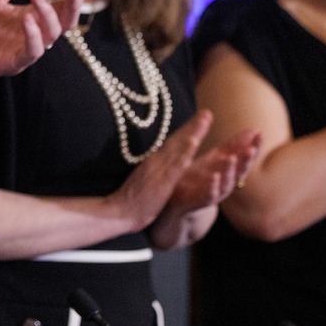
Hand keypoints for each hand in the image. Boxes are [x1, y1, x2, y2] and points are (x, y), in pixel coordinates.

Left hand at [0, 0, 84, 88]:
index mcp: (30, 18)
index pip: (60, 10)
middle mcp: (31, 35)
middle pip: (64, 24)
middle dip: (72, 7)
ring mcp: (22, 50)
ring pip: (50, 37)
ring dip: (48, 15)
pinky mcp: (10, 64)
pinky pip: (30, 52)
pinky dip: (32, 36)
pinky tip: (26, 20)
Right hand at [102, 109, 212, 232]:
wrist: (118, 212)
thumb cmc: (132, 200)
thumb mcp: (144, 180)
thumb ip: (154, 169)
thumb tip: (161, 163)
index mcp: (154, 161)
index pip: (172, 142)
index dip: (186, 130)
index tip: (200, 119)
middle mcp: (156, 161)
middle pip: (177, 140)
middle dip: (193, 126)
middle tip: (207, 113)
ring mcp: (159, 170)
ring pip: (178, 148)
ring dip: (192, 133)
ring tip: (204, 120)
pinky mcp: (162, 182)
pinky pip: (176, 165)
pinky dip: (185, 152)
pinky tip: (193, 143)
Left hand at [164, 128, 261, 214]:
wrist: (181, 197)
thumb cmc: (202, 175)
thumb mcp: (217, 157)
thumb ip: (233, 145)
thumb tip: (252, 129)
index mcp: (230, 167)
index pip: (246, 156)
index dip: (254, 146)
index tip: (259, 133)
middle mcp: (227, 180)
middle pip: (240, 169)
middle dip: (246, 159)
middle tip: (251, 149)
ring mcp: (216, 191)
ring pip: (226, 182)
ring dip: (230, 170)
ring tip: (231, 158)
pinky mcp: (201, 199)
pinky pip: (209, 194)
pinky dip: (213, 186)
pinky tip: (215, 177)